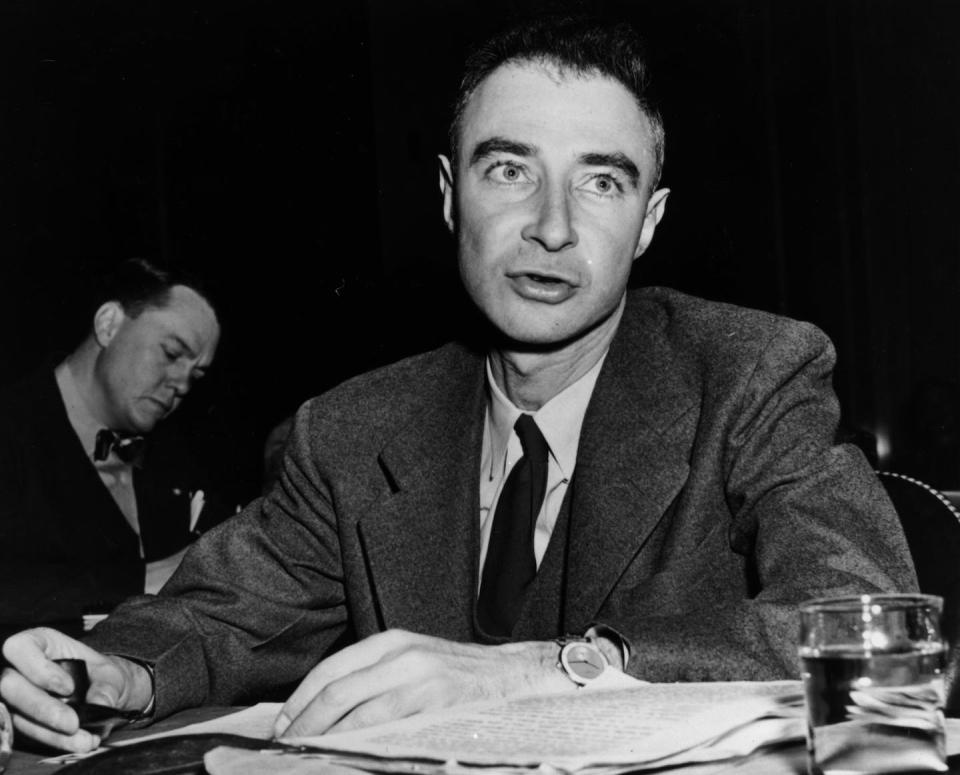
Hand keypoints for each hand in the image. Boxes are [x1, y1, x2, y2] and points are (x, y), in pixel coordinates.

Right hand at [0, 627, 152, 751]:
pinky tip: (77, 743)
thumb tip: (99, 703)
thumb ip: (106, 686)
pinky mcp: (21, 719)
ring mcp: (16, 696)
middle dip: (42, 708)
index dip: (39, 669)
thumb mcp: (110, 672)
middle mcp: (19, 668)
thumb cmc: (99, 674)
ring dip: (50, 732)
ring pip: (19, 714)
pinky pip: (30, 732)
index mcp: (39, 642)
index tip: (68, 687)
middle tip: (73, 723)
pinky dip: (55, 740)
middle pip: (11, 686)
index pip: (19, 648)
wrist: (103, 692)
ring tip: (82, 740)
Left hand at [273, 629, 569, 737]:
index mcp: (389, 642)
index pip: (330, 670)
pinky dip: (359, 742)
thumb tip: (324, 707)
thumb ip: (373, 676)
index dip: (300, 699)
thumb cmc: (454, 674)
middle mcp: (400, 654)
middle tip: (286, 745)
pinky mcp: (434, 703)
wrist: (507, 675)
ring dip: (325, 736)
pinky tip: (347, 753)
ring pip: (356, 711)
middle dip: (305, 721)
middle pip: (336, 690)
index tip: (282, 725)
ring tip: (307, 753)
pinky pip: (386, 727)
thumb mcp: (410, 661)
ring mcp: (418, 678)